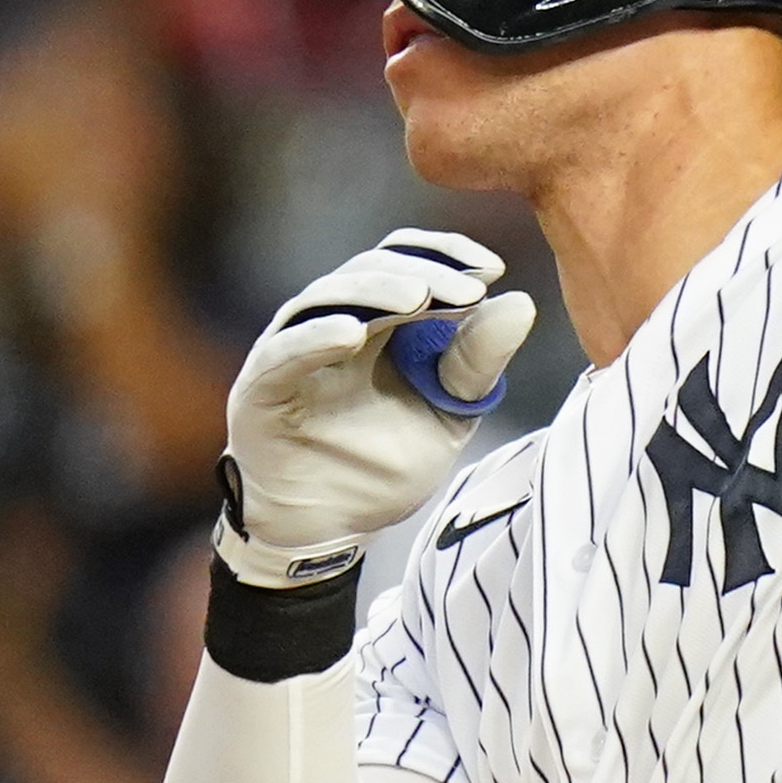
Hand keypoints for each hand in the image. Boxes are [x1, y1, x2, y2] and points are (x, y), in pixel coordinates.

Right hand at [217, 234, 538, 588]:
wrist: (333, 527)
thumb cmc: (383, 465)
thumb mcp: (447, 412)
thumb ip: (477, 362)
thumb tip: (521, 304)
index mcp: (376, 322)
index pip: (405, 262)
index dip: (444, 254)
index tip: (492, 268)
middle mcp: (330, 323)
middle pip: (371, 271)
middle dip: (424, 275)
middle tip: (467, 291)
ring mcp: (292, 351)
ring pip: (327, 297)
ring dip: (376, 291)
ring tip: (418, 298)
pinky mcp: (261, 388)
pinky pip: (285, 352)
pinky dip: (315, 338)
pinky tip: (352, 333)